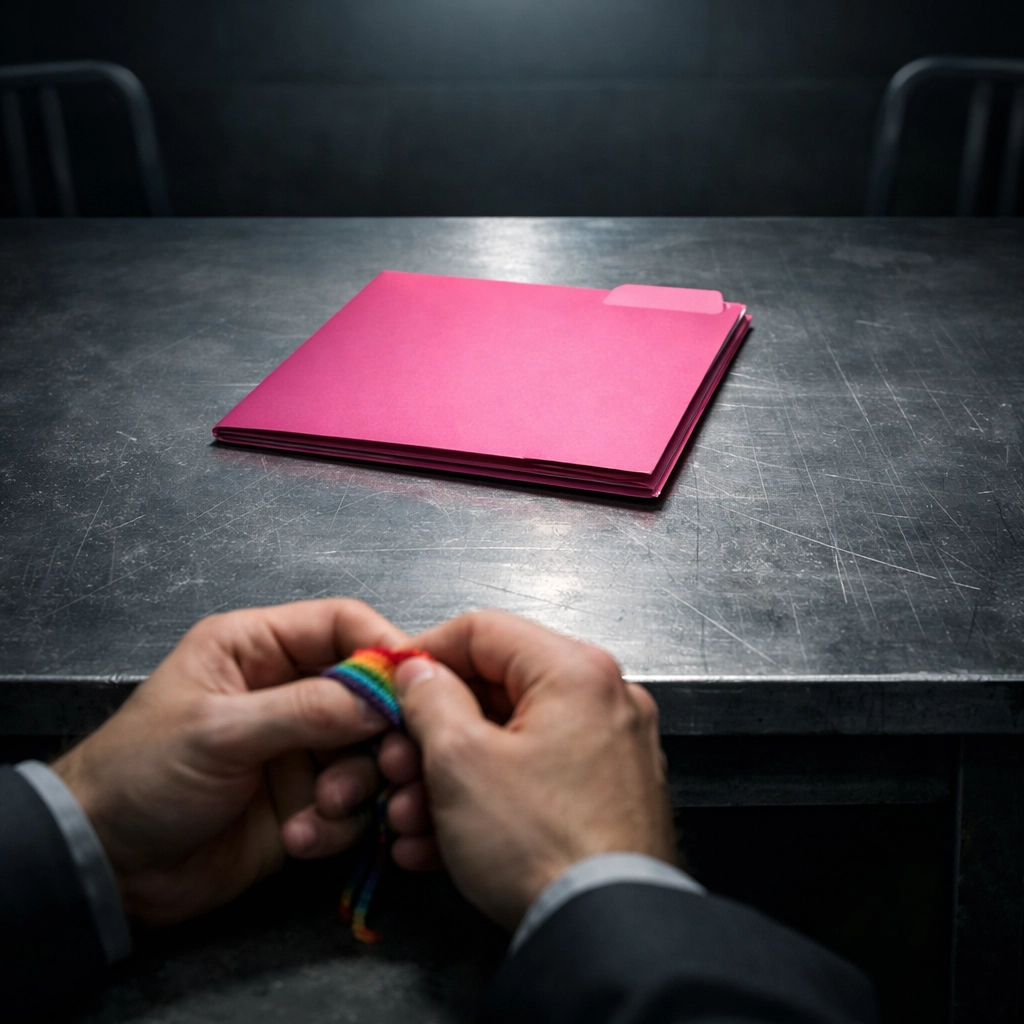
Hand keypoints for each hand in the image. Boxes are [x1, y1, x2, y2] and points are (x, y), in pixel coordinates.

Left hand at [53, 599, 407, 925]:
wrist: (107, 868)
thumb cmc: (143, 775)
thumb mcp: (219, 732)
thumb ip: (306, 710)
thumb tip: (385, 698)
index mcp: (258, 648)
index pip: (342, 625)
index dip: (385, 647)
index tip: (421, 684)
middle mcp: (288, 691)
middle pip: (370, 692)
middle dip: (382, 731)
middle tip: (391, 764)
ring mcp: (301, 749)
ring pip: (370, 752)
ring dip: (360, 784)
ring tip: (325, 808)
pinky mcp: (307, 802)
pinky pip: (353, 805)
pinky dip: (339, 824)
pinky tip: (299, 839)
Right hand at [385, 610, 675, 929]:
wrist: (604, 932)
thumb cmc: (546, 846)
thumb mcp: (459, 761)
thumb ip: (430, 698)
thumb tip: (420, 672)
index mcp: (576, 670)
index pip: (482, 630)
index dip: (423, 653)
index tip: (391, 682)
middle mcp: (604, 699)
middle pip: (495, 690)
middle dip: (432, 733)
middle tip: (396, 762)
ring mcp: (610, 750)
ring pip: (510, 741)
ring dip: (450, 775)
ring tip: (411, 817)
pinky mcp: (606, 796)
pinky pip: (534, 779)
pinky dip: (488, 798)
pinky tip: (443, 839)